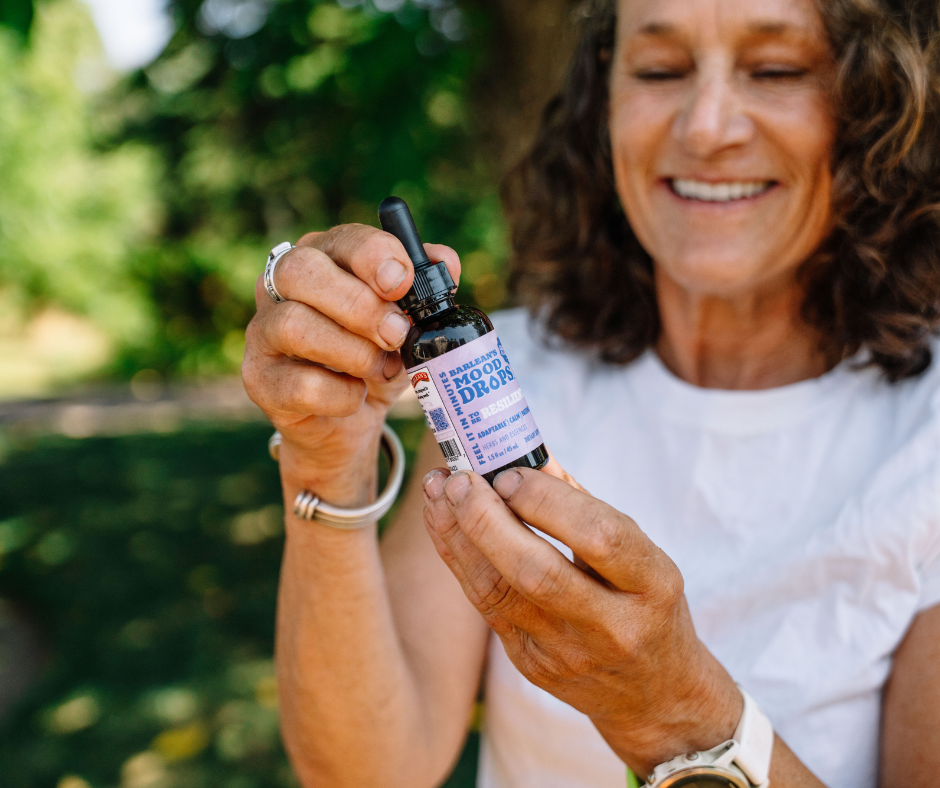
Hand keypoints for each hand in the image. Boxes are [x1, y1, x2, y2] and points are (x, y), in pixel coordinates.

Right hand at [241, 225, 459, 497]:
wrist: (348, 420)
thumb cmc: (376, 356)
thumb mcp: (409, 321)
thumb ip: (427, 287)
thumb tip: (444, 262)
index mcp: (324, 257)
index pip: (341, 239)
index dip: (374, 256)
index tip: (403, 283)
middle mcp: (281, 287)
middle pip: (301, 271)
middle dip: (359, 304)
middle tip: (397, 334)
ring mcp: (264, 333)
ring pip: (294, 325)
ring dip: (352, 351)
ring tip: (380, 368)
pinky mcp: (260, 380)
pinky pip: (299, 383)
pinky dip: (340, 393)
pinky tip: (356, 395)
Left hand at [421, 466, 741, 776]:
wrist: (653, 694)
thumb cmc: (645, 604)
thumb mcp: (639, 553)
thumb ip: (584, 505)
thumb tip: (530, 456)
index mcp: (652, 585)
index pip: (599, 536)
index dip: (547, 501)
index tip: (509, 473)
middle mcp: (612, 626)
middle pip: (537, 572)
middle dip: (488, 520)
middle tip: (459, 480)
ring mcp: (568, 652)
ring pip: (499, 592)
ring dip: (460, 536)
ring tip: (437, 491)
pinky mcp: (532, 665)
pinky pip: (486, 607)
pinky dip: (460, 559)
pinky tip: (444, 524)